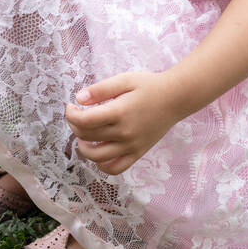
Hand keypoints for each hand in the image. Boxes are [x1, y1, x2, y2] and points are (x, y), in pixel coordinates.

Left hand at [64, 72, 182, 174]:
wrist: (176, 98)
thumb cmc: (149, 86)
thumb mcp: (124, 80)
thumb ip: (100, 89)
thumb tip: (78, 98)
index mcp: (119, 112)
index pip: (84, 121)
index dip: (71, 115)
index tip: (71, 107)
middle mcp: (124, 132)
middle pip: (87, 136)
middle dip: (74, 126)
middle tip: (76, 116)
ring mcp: (131, 146)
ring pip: (97, 157)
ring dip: (83, 148)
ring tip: (83, 136)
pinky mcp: (138, 153)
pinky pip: (116, 168)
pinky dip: (102, 165)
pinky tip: (98, 152)